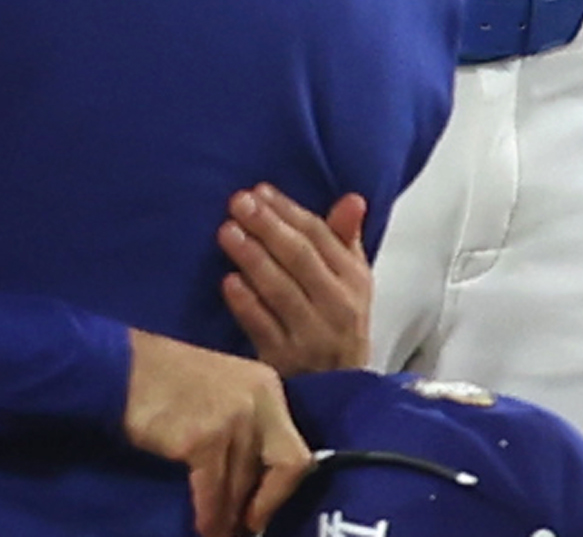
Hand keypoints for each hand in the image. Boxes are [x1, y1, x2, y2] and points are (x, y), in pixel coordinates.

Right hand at [121, 330, 311, 536]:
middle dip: (263, 506)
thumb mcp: (223, 391)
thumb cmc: (166, 381)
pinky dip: (208, 516)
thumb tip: (255, 484)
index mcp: (267, 386)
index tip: (261, 512)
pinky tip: (202, 527)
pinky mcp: (204, 438)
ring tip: (217, 532)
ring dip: (229, 517)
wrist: (120, 368)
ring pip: (244, 486)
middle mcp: (259, 400)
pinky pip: (214, 493)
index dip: (280, 490)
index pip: (296, 451)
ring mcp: (233, 418)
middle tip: (243, 528)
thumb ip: (246, 427)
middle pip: (283, 469)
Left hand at [217, 184, 371, 373]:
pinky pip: (264, 328)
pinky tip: (228, 282)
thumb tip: (353, 199)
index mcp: (355, 280)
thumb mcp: (352, 283)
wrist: (339, 390)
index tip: (260, 191)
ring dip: (253, 258)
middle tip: (238, 203)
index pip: (321, 237)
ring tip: (227, 232)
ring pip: (281, 290)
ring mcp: (312, 336)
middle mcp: (338, 306)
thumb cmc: (338, 324)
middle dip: (267, 226)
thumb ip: (346, 239)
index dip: (289, 211)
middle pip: (300, 258)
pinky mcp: (287, 362)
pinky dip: (246, 304)